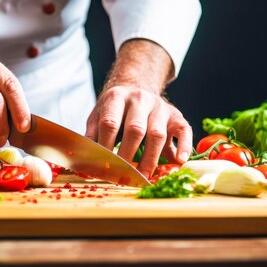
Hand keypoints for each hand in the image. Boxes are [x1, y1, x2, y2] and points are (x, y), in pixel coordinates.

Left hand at [84, 39, 192, 177]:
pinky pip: (184, 130)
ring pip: (157, 133)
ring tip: (144, 176)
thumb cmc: (115, 110)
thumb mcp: (98, 115)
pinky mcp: (176, 115)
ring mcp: (160, 107)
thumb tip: (82, 162)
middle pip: (135, 129)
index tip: (103, 166)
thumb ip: (92, 135)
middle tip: (122, 176)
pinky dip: (184, 146)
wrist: (137, 89)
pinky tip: (179, 161)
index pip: (110, 123)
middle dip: (128, 155)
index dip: (106, 146)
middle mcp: (140, 99)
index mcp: (116, 97)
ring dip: (150, 158)